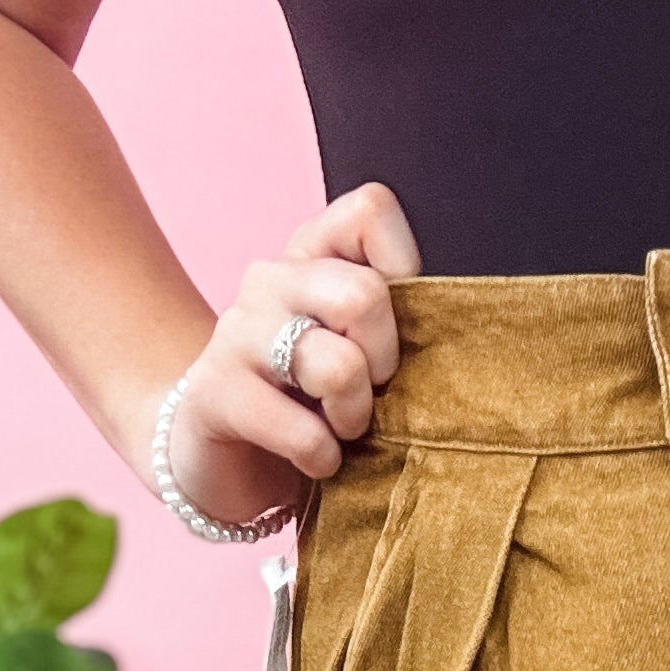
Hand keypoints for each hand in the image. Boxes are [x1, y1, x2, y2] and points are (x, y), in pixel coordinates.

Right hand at [158, 184, 420, 528]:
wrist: (222, 459)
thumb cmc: (312, 405)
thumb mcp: (362, 352)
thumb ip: (397, 320)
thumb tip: (456, 319)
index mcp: (311, 255)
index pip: (370, 209)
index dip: (404, 271)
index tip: (394, 329)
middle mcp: (269, 280)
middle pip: (364, 294)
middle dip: (385, 362)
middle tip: (372, 394)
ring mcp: (236, 333)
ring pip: (337, 364)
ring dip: (355, 416)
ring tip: (343, 430)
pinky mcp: (214, 393)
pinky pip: (303, 432)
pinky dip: (324, 459)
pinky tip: (313, 461)